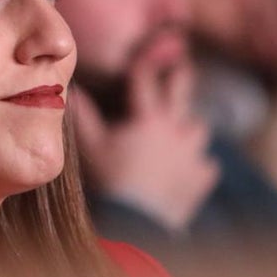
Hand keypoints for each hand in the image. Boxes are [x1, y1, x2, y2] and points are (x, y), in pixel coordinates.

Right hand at [73, 48, 218, 233]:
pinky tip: (192, 168)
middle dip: (180, 79)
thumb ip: (83, 117)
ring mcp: (192, 155)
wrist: (135, 223)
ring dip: (189, 127)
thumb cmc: (110, 182)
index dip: (144, 65)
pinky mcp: (200, 180)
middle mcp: (176, 131)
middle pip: (182, 95)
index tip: (148, 53)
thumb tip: (69, 91)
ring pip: (198, 129)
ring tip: (182, 130)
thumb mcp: (91, 147)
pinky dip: (199, 164)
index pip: (146, 81)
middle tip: (182, 67)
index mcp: (149, 119)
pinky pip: (207, 166)